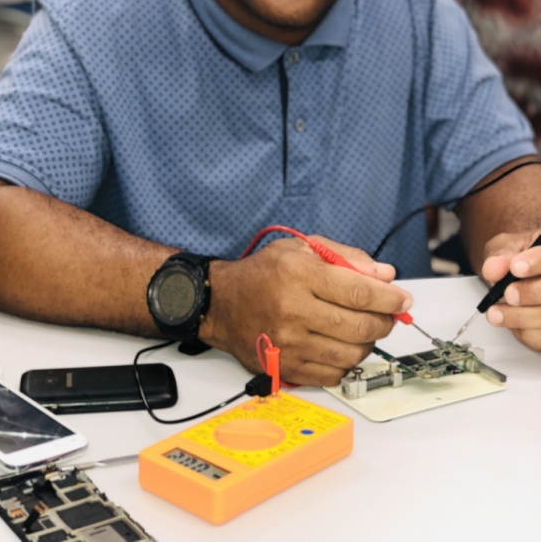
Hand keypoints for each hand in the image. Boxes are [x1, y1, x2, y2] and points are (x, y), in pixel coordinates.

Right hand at [199, 235, 412, 385]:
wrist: (221, 303)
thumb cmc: (262, 274)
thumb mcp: (301, 249)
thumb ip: (346, 257)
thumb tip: (385, 275)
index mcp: (299, 275)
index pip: (359, 292)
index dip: (389, 298)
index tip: (403, 299)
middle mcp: (293, 310)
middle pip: (360, 326)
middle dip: (384, 321)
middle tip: (388, 315)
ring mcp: (289, 343)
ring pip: (351, 354)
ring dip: (367, 343)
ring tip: (363, 330)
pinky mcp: (285, 367)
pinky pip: (333, 375)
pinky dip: (347, 364)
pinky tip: (342, 347)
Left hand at [481, 229, 540, 350]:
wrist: (521, 271)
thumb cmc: (519, 258)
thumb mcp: (507, 247)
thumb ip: (500, 256)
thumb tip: (493, 269)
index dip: (536, 262)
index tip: (516, 267)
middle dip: (531, 293)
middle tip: (508, 293)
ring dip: (521, 317)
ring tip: (495, 313)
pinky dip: (525, 332)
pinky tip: (510, 322)